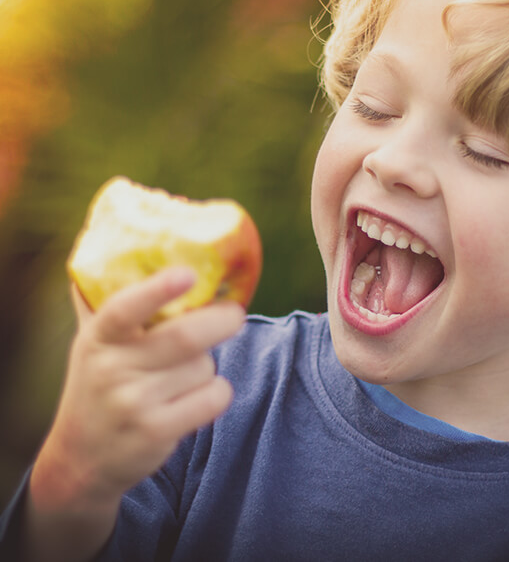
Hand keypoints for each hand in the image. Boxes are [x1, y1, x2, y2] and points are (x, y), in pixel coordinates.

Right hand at [31, 267, 243, 510]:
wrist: (80, 459)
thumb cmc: (97, 384)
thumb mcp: (92, 344)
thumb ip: (105, 302)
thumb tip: (110, 244)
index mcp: (99, 338)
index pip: (124, 309)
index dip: (157, 290)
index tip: (187, 274)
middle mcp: (113, 369)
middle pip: (185, 337)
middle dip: (222, 320)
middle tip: (235, 314)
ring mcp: (134, 403)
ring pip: (203, 367)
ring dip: (209, 365)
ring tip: (189, 372)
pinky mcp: (156, 432)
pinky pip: (213, 398)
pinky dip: (218, 392)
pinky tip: (202, 396)